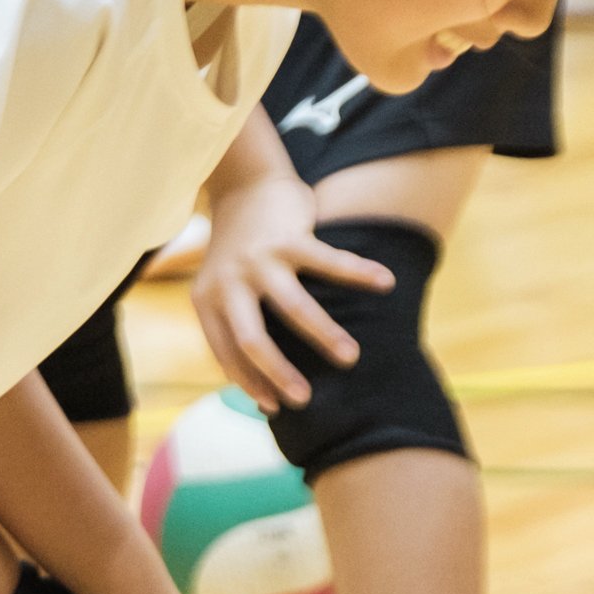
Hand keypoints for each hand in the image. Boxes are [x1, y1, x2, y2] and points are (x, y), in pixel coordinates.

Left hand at [189, 172, 389, 409]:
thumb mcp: (223, 289)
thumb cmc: (241, 252)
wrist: (243, 185)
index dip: (250, 383)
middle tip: (305, 400)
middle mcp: (229, 281)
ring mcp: (260, 258)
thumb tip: (259, 390)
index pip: (227, 353)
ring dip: (324, 335)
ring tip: (351, 358)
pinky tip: (386, 284)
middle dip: (279, 373)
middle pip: (253, 339)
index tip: (275, 408)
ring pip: (294, 306)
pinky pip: (331, 262)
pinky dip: (360, 274)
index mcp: (208, 300)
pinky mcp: (290, 236)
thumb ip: (235, 327)